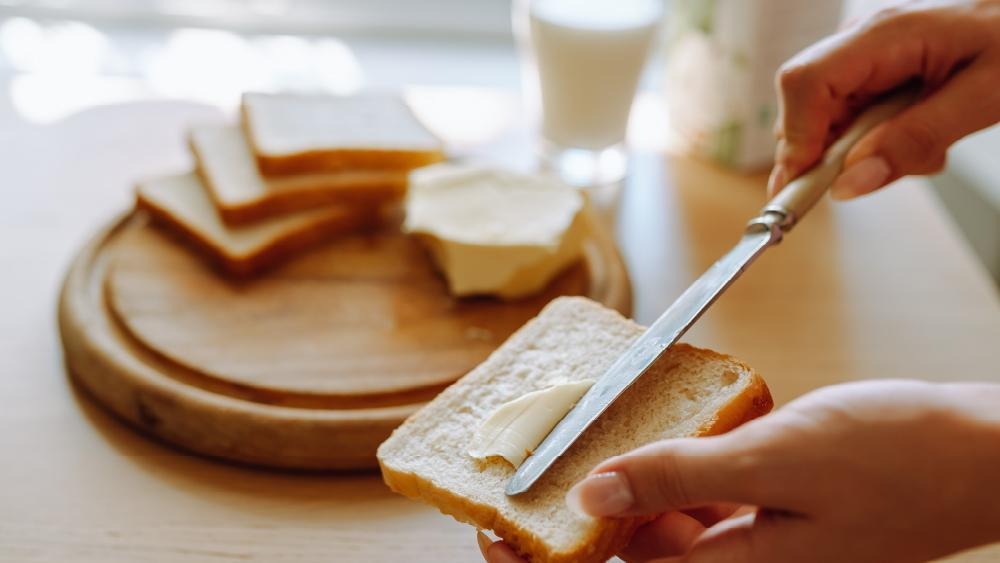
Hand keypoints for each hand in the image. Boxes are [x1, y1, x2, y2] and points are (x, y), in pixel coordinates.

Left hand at [478, 380, 999, 562]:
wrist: (979, 451)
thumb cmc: (900, 455)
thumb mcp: (777, 457)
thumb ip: (680, 477)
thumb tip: (594, 492)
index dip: (546, 560)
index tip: (494, 530)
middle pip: (627, 557)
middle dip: (570, 520)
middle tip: (521, 473)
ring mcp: (754, 545)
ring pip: (659, 529)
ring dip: (615, 492)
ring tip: (572, 447)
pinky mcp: (768, 516)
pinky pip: (698, 505)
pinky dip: (666, 477)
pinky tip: (647, 442)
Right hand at [768, 0, 999, 199]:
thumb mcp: (985, 97)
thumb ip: (915, 140)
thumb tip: (847, 184)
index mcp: (886, 34)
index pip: (805, 82)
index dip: (795, 138)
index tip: (807, 184)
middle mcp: (865, 38)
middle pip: (807, 105)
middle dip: (835, 152)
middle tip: (885, 170)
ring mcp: (867, 53)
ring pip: (828, 117)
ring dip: (861, 150)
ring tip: (924, 148)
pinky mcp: (875, 69)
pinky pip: (851, 115)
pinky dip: (876, 140)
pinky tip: (919, 134)